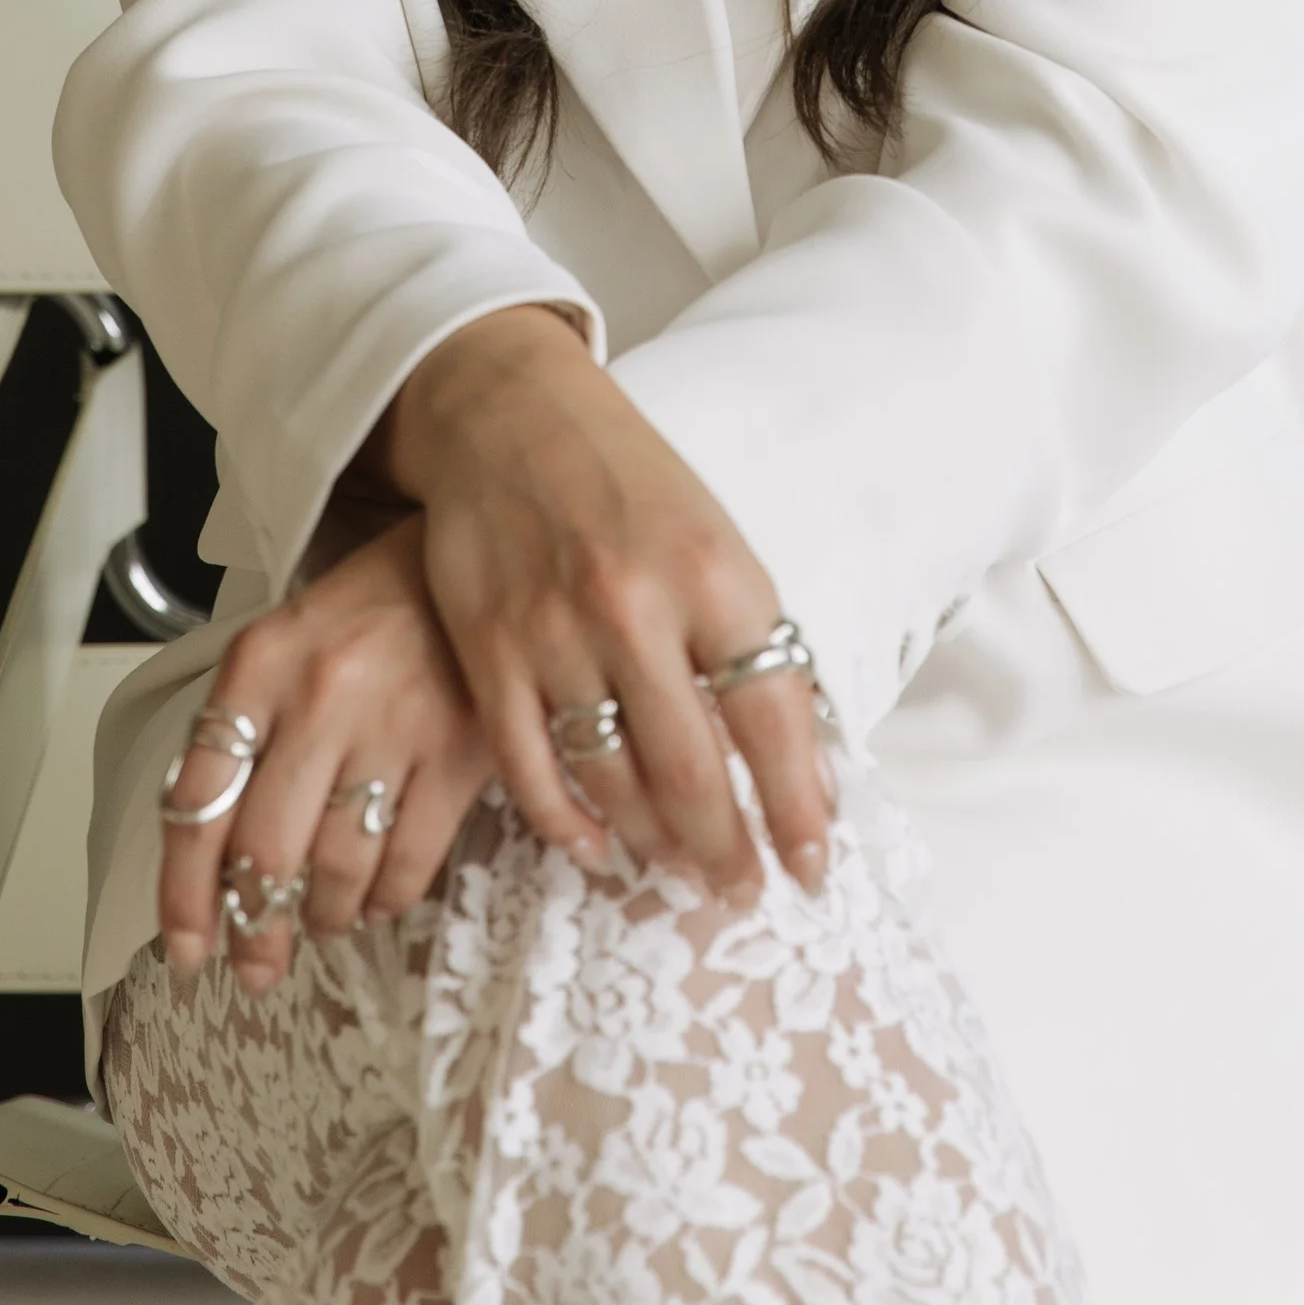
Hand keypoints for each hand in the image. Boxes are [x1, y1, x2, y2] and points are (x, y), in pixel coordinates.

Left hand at [156, 515, 493, 990]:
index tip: (188, 946)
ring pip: (339, 866)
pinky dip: (388, 898)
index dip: (184, 892)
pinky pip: (409, 860)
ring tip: (326, 919)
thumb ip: (246, 729)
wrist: (464, 556)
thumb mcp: (284, 642)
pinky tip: (380, 897)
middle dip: (255, 929)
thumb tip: (215, 851)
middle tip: (257, 965)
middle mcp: (318, 694)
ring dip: (326, 915)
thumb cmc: (368, 607)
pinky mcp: (458, 748)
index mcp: (258, 665)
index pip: (198, 799)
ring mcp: (394, 722)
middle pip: (266, 851)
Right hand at [384, 306, 834, 907]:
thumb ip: (748, 639)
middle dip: (726, 852)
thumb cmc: (629, 482)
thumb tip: (797, 756)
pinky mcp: (490, 651)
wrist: (510, 413)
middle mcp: (638, 606)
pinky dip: (566, 823)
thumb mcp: (716, 539)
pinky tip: (594, 844)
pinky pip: (532, 769)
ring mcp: (556, 633)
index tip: (813, 867)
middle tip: (741, 891)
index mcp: (715, 574)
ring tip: (678, 868)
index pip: (773, 721)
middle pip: (692, 773)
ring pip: (613, 782)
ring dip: (653, 843)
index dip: (799, 810)